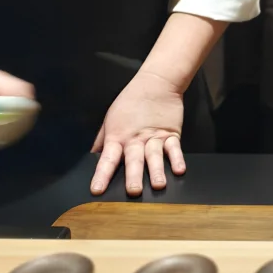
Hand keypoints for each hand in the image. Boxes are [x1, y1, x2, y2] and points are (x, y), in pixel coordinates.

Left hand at [89, 69, 185, 195]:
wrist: (156, 82)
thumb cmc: (130, 100)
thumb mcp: (110, 118)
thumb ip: (103, 139)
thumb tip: (93, 157)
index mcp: (118, 137)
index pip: (108, 158)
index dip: (102, 174)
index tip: (97, 190)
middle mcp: (136, 139)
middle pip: (134, 159)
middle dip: (133, 176)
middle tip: (134, 191)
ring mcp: (155, 137)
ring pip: (155, 156)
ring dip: (157, 171)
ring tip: (159, 185)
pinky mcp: (171, 133)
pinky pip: (174, 148)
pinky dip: (177, 158)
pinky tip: (179, 168)